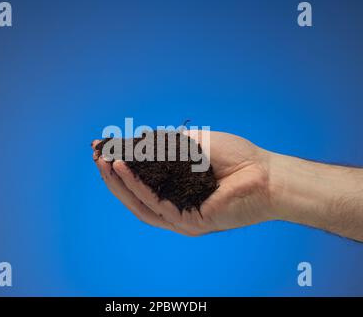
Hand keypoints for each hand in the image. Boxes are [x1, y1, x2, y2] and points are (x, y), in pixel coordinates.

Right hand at [92, 131, 274, 235]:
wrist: (265, 173)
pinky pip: (156, 205)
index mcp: (177, 189)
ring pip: (140, 203)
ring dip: (119, 183)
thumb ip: (166, 146)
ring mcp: (182, 216)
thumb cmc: (236, 157)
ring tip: (104, 162)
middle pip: (136, 195)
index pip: (142, 181)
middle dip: (114, 176)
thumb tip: (139, 140)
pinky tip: (124, 169)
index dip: (122, 167)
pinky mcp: (189, 222)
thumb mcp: (193, 145)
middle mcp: (176, 205)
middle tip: (97, 156)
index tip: (103, 149)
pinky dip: (137, 187)